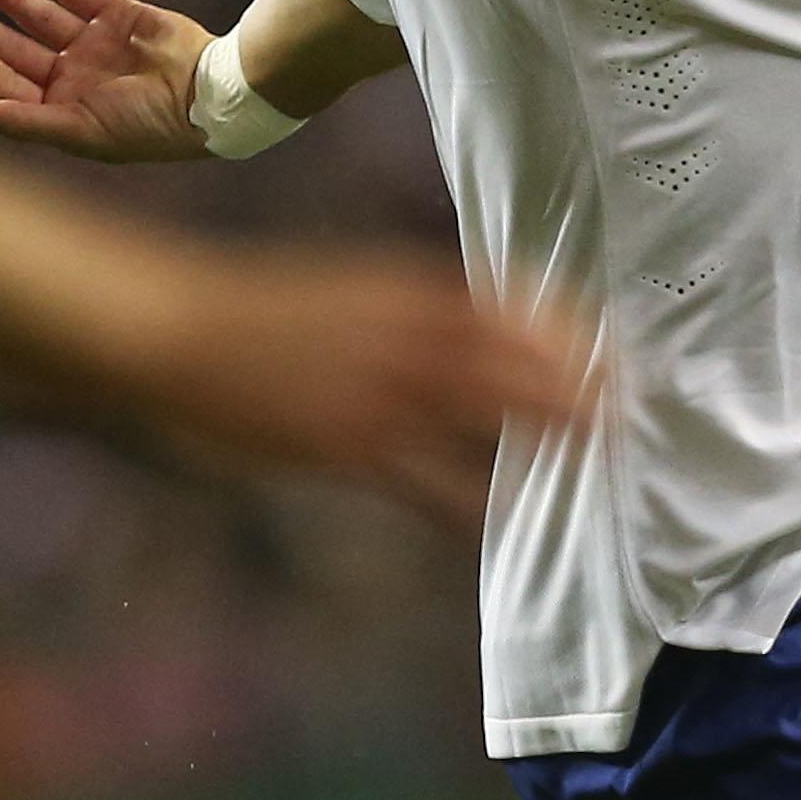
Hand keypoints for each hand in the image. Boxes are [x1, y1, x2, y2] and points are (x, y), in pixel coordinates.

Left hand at [0, 0, 211, 162]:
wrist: (210, 94)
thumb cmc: (146, 127)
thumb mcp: (80, 130)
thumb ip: (23, 122)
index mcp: (64, 111)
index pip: (9, 86)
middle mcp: (77, 79)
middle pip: (20, 50)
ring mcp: (99, 46)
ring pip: (44, 17)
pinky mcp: (121, 16)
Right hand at [132, 249, 597, 525]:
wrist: (169, 331)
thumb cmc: (249, 312)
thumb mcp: (337, 288)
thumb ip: (401, 307)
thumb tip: (456, 326)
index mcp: (398, 286)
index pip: (506, 302)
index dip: (564, 325)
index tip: (611, 342)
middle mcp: (400, 333)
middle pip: (514, 356)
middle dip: (577, 379)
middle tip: (630, 403)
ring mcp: (376, 391)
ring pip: (486, 412)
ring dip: (547, 430)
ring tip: (600, 449)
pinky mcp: (345, 445)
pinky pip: (427, 478)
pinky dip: (472, 496)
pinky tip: (505, 513)